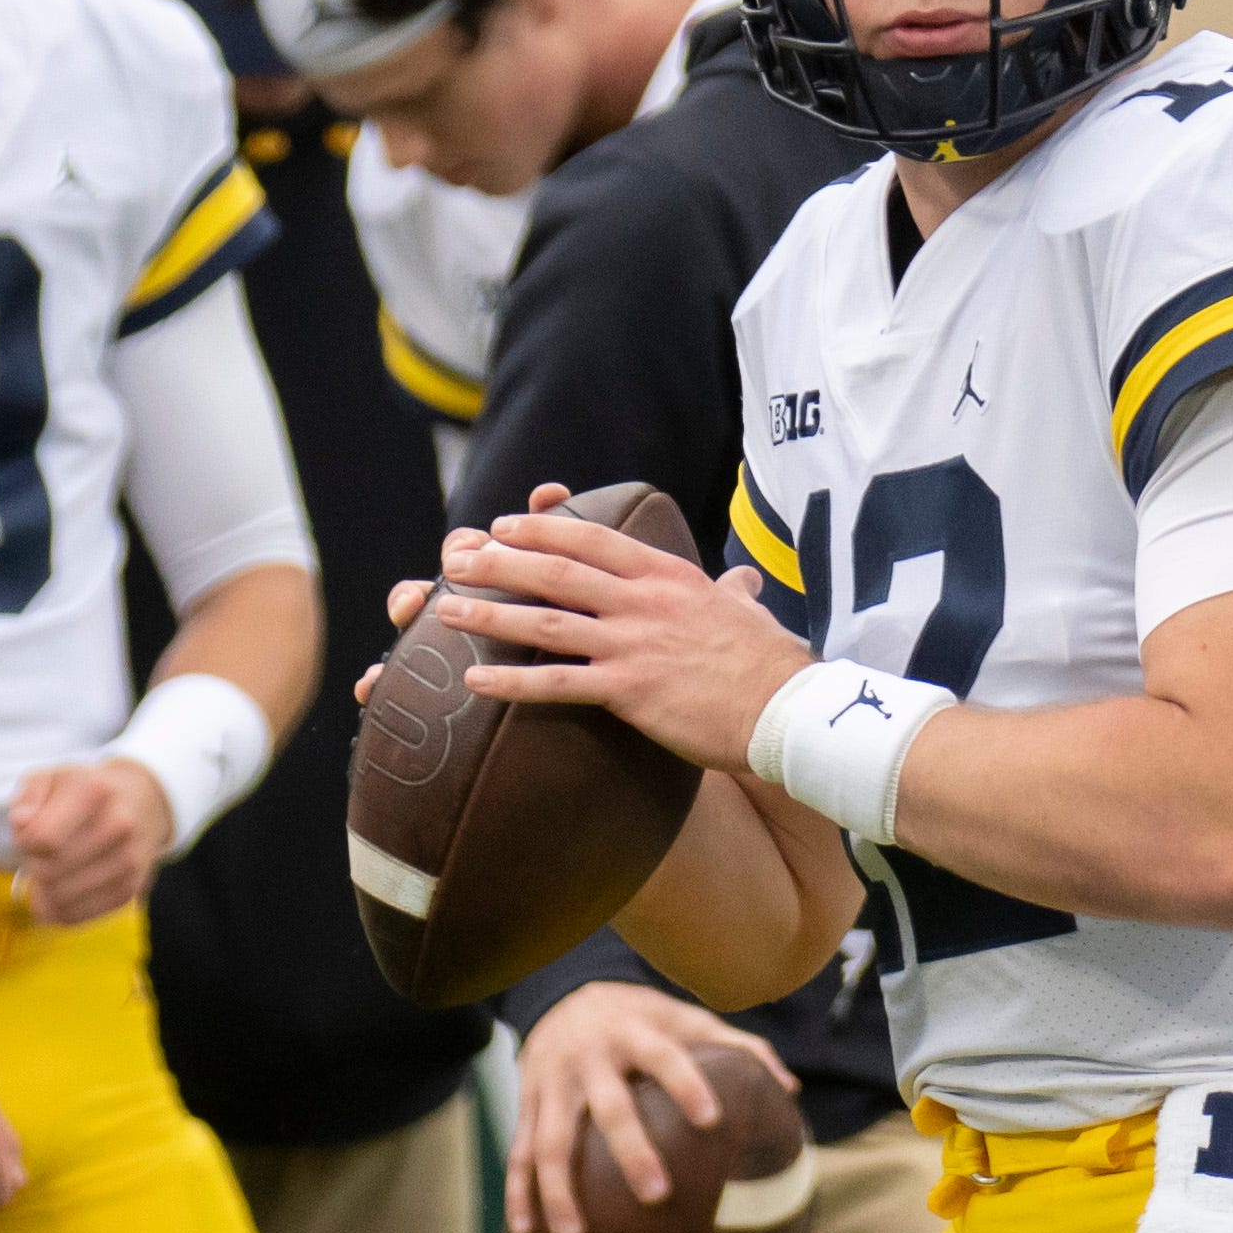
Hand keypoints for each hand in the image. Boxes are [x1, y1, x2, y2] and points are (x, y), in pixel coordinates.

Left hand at [8, 757, 173, 926]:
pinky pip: (74, 916)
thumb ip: (27, 796)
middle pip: (48, 871)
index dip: (24, 842)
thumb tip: (22, 823)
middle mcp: (119, 825)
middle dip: (32, 866)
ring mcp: (128, 860)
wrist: (141, 805)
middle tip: (39, 855)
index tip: (28, 836)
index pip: (43, 838)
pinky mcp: (128, 890)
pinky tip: (58, 890)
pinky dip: (56, 909)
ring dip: (42, 890)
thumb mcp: (51, 778)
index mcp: (94, 791)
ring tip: (50, 870)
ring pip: (59, 899)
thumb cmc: (84, 793)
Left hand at [426, 484, 814, 769]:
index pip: (593, 539)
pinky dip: (512, 681)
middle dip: (499, 562)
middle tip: (455, 559)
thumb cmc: (771, 663)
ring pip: (546, 622)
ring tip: (444, 612)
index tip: (505, 524)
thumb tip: (745, 582)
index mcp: (668, 576)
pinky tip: (476, 680)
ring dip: (489, 615)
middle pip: (557, 571)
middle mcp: (643, 602)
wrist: (787, 708)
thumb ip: (735, 592)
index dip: (544, 529)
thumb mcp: (748, 612)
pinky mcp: (629, 690)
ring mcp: (633, 644)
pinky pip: (558, 684)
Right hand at [510, 982, 799, 1232]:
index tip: (712, 1120)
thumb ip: (738, 1046)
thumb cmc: (642, 1018)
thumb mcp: (684, 1017)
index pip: (666, 1056)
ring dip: (559, 1190)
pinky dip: (518, 1193)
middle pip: (609, 1107)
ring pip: (549, 1141)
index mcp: (635, 1032)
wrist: (563, 992)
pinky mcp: (527, 1104)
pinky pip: (518, 1152)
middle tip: (657, 1196)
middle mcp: (590, 1058)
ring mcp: (552, 1083)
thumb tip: (790, 1089)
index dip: (687, 1084)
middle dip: (630, 1151)